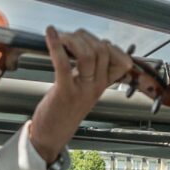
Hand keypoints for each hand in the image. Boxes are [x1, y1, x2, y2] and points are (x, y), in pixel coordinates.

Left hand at [29, 27, 135, 160]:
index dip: (107, 45)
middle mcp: (97, 85)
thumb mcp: (85, 89)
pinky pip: (63, 63)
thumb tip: (88, 45)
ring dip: (73, 40)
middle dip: (85, 37)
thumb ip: (90, 70)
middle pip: (102, 50)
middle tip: (70, 37)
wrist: (53, 135)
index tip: (91, 41)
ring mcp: (83, 89)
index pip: (120, 60)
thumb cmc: (65, 109)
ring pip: (88, 54)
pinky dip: (56, 45)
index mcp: (103, 84)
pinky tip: (50, 34)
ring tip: (61, 38)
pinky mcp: (65, 91)